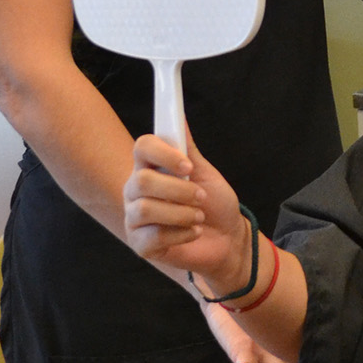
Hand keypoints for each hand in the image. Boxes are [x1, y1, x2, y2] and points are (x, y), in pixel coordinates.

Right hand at [123, 131, 247, 285]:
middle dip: (179, 190)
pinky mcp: (140, 244)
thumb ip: (189, 149)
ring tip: (198, 217)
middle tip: (201, 198)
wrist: (227, 240)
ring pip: (145, 209)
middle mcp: (136, 190)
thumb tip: (179, 118)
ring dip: (181, 213)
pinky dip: (181, 234)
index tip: (188, 166)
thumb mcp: (206, 173)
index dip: (164, 153)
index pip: (142, 147)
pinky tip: (192, 233)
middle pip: (142, 180)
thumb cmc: (214, 204)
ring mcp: (135, 218)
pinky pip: (153, 236)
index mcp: (150, 167)